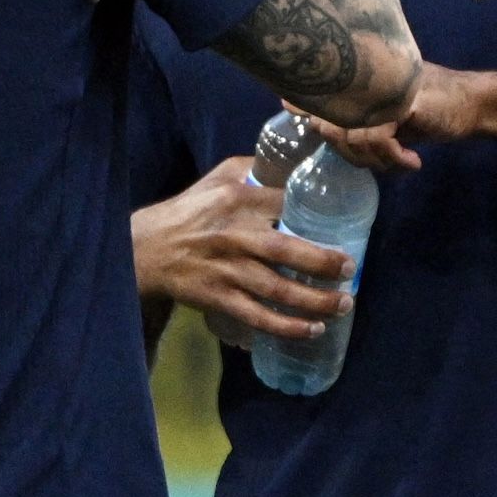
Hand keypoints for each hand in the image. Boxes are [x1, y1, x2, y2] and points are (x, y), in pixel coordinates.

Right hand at [133, 156, 352, 346]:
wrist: (145, 249)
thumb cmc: (188, 212)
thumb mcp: (215, 180)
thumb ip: (251, 170)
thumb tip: (294, 166)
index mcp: (236, 201)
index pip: (285, 204)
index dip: (317, 214)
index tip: (345, 225)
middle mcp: (233, 235)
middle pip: (286, 251)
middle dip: (325, 263)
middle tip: (351, 270)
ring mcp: (226, 270)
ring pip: (278, 290)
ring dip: (316, 301)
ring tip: (344, 304)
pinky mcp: (218, 297)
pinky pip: (258, 317)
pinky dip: (287, 327)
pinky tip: (313, 330)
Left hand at [304, 63, 482, 171]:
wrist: (474, 104)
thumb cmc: (428, 110)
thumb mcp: (384, 115)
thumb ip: (350, 116)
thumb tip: (297, 109)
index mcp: (358, 84)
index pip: (315, 96)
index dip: (301, 107)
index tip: (291, 107)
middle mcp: (365, 82)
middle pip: (327, 124)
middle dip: (349, 153)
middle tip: (379, 160)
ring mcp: (382, 89)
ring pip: (351, 135)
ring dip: (377, 160)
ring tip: (401, 162)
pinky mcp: (400, 102)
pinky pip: (377, 138)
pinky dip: (393, 158)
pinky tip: (413, 162)